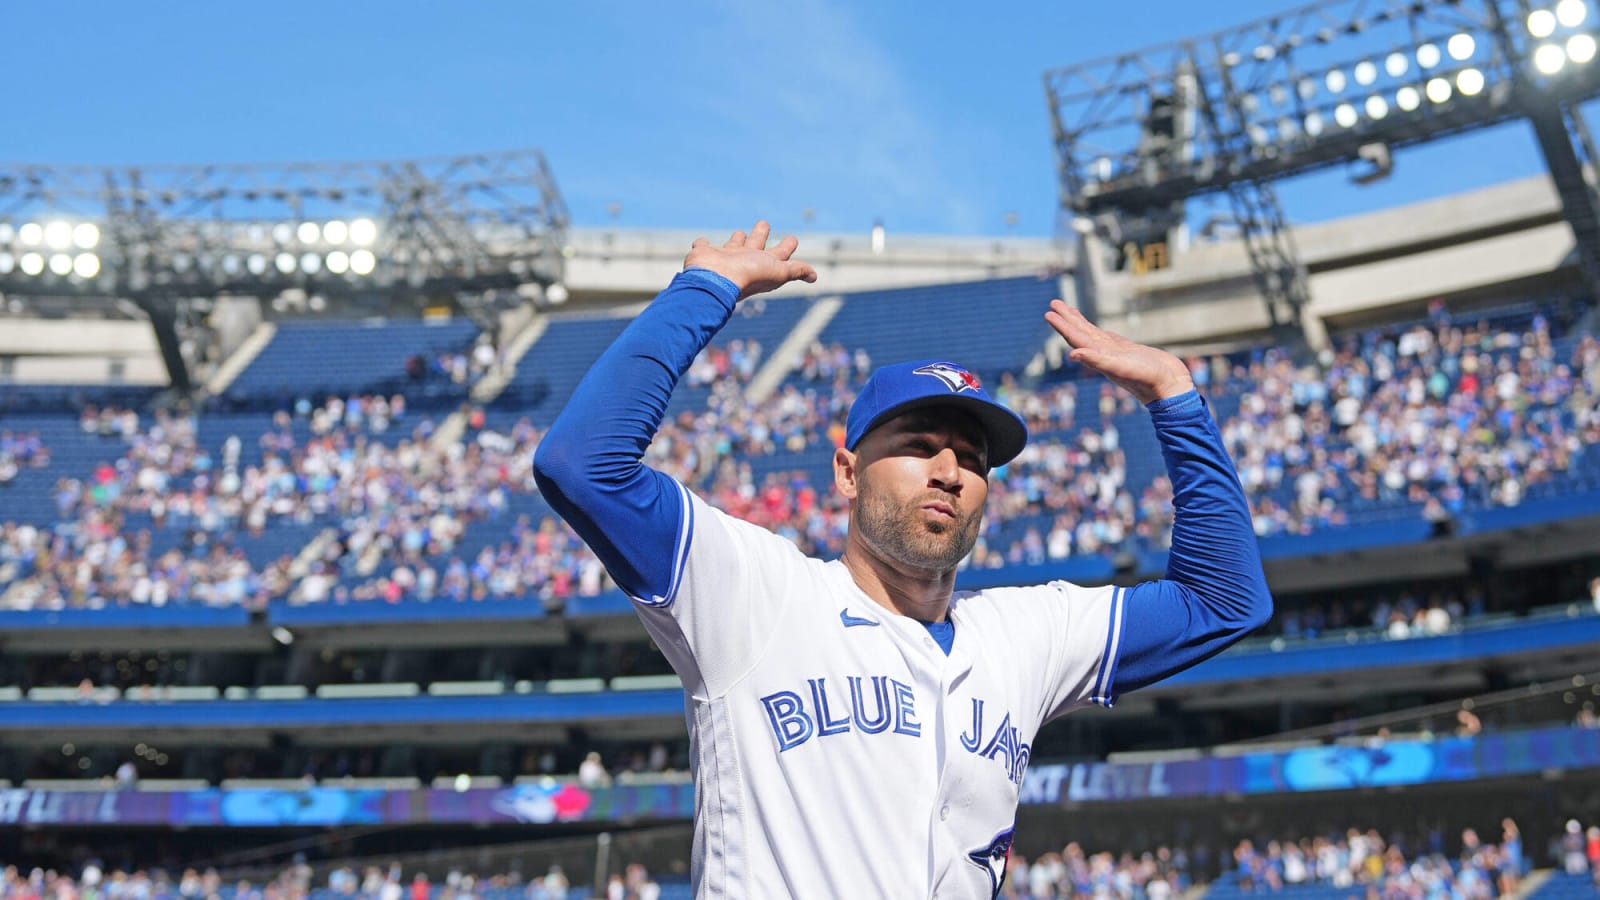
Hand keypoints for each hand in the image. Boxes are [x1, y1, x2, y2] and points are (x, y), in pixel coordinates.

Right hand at [684, 221, 817, 300]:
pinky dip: (701, 243)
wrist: (715, 280)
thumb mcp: (778, 272)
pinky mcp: (705, 253)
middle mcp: (744, 260)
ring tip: (740, 233)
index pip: (779, 253)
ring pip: (733, 244)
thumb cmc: (747, 276)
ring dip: (737, 239)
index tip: (793, 238)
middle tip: (764, 223)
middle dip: (760, 234)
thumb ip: (795, 271)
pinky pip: (702, 245)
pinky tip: (700, 241)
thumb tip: (814, 277)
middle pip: (756, 244)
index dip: (787, 245)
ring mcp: (725, 257)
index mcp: (762, 264)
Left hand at [1045, 299, 1193, 404]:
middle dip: (1066, 318)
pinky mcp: (1128, 351)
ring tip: (1068, 309)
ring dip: (1079, 322)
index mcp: (1099, 357)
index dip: (1062, 326)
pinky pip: (1108, 338)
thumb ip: (1096, 360)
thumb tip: (1072, 354)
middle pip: (1080, 333)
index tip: (1048, 312)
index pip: (1075, 338)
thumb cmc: (1147, 379)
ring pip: (1093, 333)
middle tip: (1053, 303)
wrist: (1170, 386)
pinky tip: (1095, 329)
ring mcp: (1115, 353)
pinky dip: (1098, 331)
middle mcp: (1104, 354)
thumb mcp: (1120, 367)